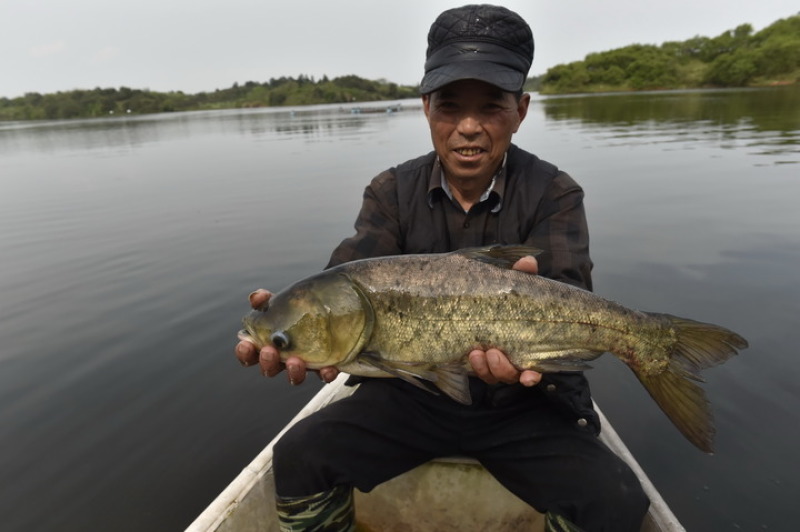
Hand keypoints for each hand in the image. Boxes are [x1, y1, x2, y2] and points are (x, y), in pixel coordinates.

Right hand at [234, 289, 338, 384]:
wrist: (332, 314)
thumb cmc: (297, 312)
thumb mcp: (282, 303)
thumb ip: (267, 301)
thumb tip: (257, 296)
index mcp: (268, 344)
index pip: (250, 354)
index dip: (245, 352)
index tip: (245, 344)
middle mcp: (283, 359)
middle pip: (269, 368)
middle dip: (267, 362)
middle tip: (269, 351)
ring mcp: (304, 365)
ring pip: (294, 377)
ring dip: (293, 372)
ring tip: (295, 361)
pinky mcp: (325, 367)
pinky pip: (324, 376)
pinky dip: (325, 374)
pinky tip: (328, 369)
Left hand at [467, 255, 541, 386]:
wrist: (482, 296)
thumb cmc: (507, 295)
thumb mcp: (514, 284)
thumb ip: (522, 274)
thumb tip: (528, 262)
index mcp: (526, 346)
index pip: (533, 369)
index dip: (532, 377)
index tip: (528, 376)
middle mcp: (512, 359)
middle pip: (510, 375)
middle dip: (502, 369)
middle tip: (494, 352)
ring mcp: (493, 362)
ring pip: (492, 375)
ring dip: (486, 368)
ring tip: (477, 352)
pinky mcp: (477, 359)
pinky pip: (477, 371)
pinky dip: (476, 367)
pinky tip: (471, 356)